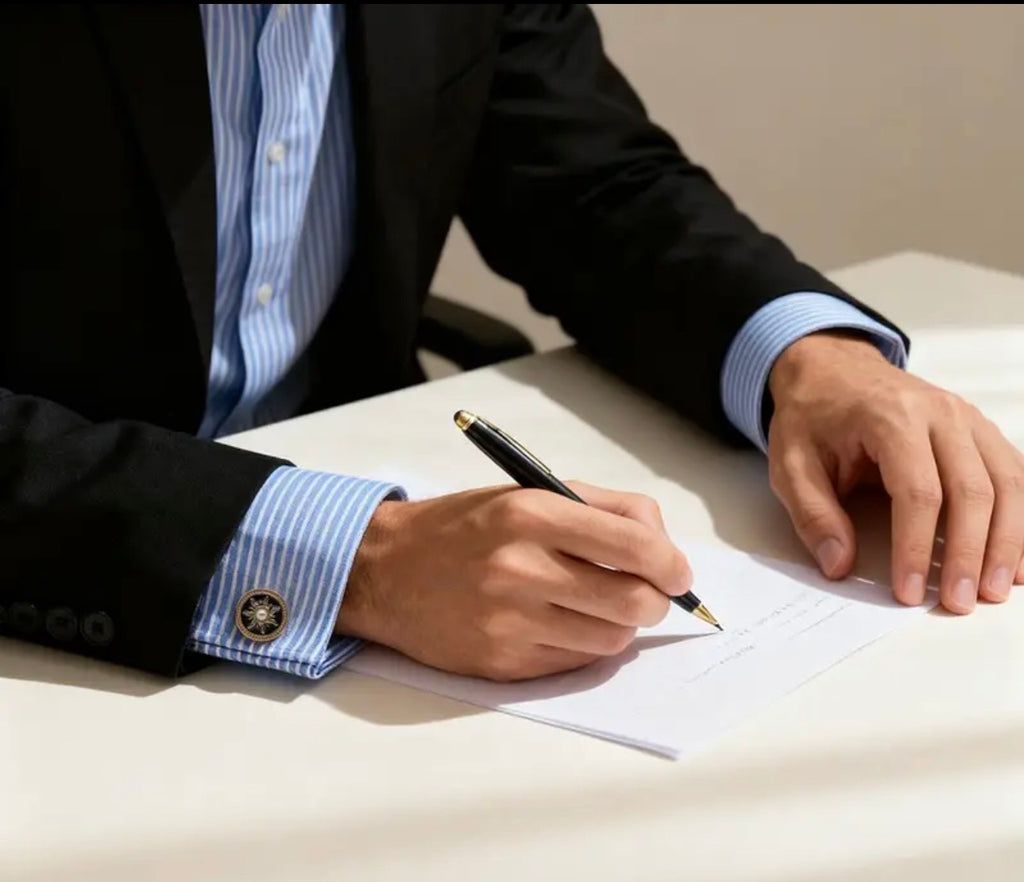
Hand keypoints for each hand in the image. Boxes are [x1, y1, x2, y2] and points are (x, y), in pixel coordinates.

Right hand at [337, 483, 690, 679]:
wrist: (385, 570)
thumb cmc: (464, 527)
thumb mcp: (526, 492)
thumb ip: (599, 508)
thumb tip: (663, 544)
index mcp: (531, 514)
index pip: (634, 545)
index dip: (672, 564)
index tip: (677, 572)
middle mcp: (521, 568)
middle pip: (634, 600)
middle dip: (656, 599)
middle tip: (647, 591)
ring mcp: (510, 621)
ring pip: (613, 638)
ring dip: (620, 623)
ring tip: (595, 604)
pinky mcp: (502, 662)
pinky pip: (577, 662)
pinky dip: (585, 644)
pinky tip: (563, 623)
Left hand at [767, 332, 1023, 612]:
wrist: (832, 369)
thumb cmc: (812, 417)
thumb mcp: (789, 463)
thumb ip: (812, 514)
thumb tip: (839, 565)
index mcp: (890, 419)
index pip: (918, 492)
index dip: (917, 547)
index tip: (909, 592)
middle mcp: (939, 414)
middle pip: (971, 490)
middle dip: (969, 553)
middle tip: (961, 603)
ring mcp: (966, 418)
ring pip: (1006, 482)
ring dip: (1006, 541)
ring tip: (996, 590)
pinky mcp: (979, 429)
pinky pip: (1012, 473)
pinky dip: (1019, 516)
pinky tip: (1015, 558)